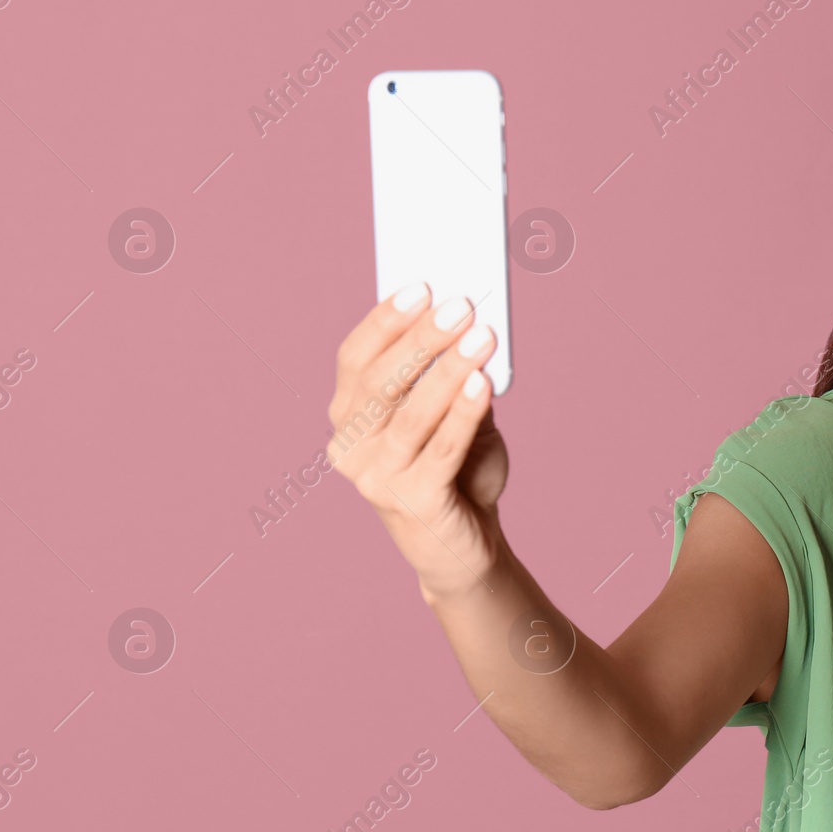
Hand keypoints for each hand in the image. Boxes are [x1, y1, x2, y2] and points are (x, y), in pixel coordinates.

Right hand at [326, 282, 508, 602]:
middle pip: (379, 381)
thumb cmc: (456, 471)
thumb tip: (466, 319)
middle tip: (461, 305)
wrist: (464, 544)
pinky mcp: (412, 503)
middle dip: (421, 338)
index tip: (421, 287)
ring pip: (411, 413)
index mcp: (349, 418)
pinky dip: (463, 413)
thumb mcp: (449, 414)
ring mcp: (376, 479)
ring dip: (449, 370)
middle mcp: (350, 447)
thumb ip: (448, 375)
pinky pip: (441, 449)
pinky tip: (484, 383)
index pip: (355, 359)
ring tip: (482, 336)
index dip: (385, 320)